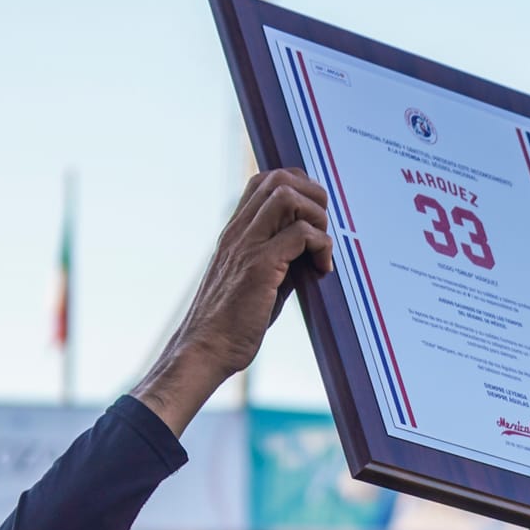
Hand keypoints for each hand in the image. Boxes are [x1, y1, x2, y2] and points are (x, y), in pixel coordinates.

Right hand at [133, 170, 332, 435]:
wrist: (205, 351)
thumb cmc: (230, 326)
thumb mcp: (257, 284)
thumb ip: (279, 262)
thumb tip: (310, 256)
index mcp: (235, 232)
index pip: (266, 182)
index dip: (298, 189)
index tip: (313, 221)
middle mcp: (239, 231)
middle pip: (279, 178)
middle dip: (313, 195)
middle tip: (324, 230)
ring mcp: (247, 246)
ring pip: (288, 195)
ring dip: (317, 217)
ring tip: (322, 250)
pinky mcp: (260, 266)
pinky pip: (300, 233)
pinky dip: (321, 246)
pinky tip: (321, 271)